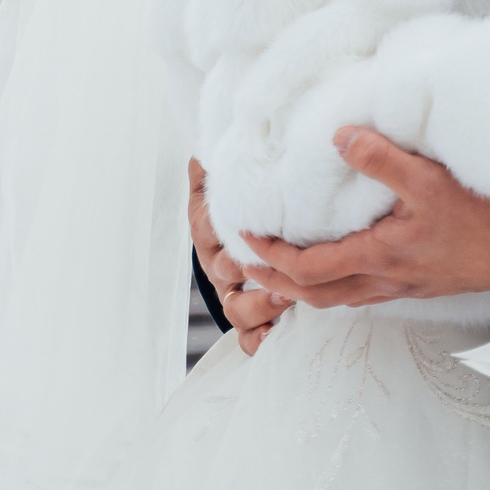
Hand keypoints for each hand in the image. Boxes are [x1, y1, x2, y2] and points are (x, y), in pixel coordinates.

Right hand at [190, 159, 287, 352]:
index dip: (224, 235)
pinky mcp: (251, 311)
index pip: (209, 232)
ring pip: (236, 311)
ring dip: (258, 308)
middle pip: (223, 276)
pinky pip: (248, 335)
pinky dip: (260, 339)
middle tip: (276, 274)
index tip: (248, 239)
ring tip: (284, 300)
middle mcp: (219, 264)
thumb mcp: (221, 175)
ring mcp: (233, 290)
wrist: (236, 216)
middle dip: (247, 275)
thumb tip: (205, 150)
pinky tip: (279, 334)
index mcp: (210, 229)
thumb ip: (214, 162)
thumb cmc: (234, 195)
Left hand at [237, 128, 489, 308]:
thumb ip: (381, 158)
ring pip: (341, 299)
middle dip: (277, 283)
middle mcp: (386, 280)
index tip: (247, 237)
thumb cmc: (485, 220)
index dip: (272, 256)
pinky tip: (343, 267)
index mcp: (379, 257)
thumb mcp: (430, 179)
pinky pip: (366, 294)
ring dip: (306, 288)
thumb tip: (339, 137)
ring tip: (284, 270)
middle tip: (248, 267)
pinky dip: (339, 285)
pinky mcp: (422, 283)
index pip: (309, 268)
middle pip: (316, 296)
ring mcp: (405, 287)